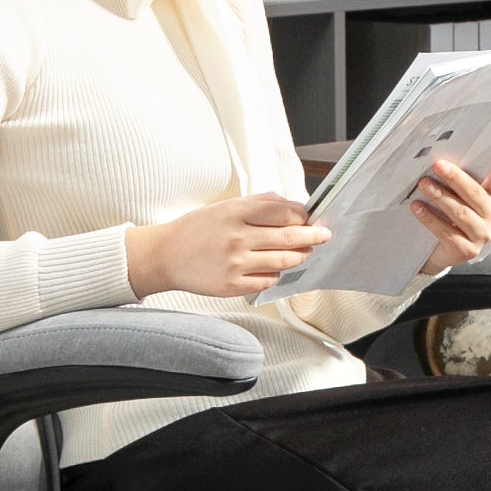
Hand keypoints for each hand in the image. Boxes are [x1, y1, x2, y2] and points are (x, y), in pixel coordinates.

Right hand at [125, 194, 330, 299]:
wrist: (165, 255)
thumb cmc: (198, 229)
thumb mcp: (225, 207)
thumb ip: (259, 204)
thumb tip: (294, 206)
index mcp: (235, 213)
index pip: (282, 211)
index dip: (303, 215)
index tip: (312, 217)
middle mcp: (237, 237)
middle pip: (289, 237)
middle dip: (313, 236)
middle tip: (325, 235)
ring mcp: (235, 264)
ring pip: (283, 261)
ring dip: (299, 256)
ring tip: (304, 252)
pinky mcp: (231, 286)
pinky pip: (267, 281)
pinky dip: (277, 275)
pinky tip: (275, 269)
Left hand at [411, 129, 490, 274]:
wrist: (438, 251)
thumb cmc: (446, 215)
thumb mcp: (454, 194)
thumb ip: (454, 178)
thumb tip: (437, 152)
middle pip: (476, 192)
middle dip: (456, 177)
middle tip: (437, 164)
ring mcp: (481, 233)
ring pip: (460, 212)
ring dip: (440, 196)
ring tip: (423, 184)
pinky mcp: (467, 250)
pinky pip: (447, 232)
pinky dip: (430, 218)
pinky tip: (417, 208)